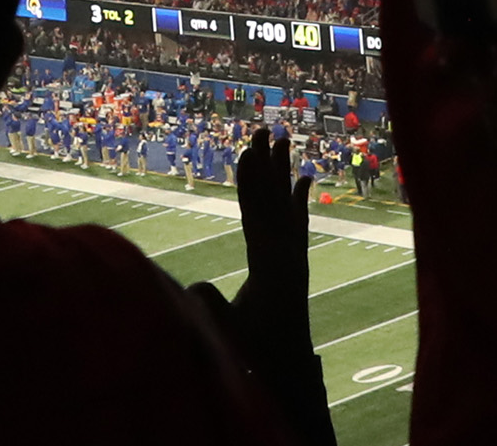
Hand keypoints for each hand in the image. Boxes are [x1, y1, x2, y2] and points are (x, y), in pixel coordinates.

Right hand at [222, 126, 334, 445]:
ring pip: (287, 206)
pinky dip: (298, 200)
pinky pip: (297, 223)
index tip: (247, 152)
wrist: (289, 367)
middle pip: (275, 200)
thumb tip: (193, 287)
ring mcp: (293, 257)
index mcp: (270, 267)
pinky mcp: (294, 261)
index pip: (257, 215)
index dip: (250, 184)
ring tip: (284, 140)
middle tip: (266, 129)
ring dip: (282, 173)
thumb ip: (213, 309)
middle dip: (268, 164)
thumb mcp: (231, 333)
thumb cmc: (256, 351)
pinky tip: (304, 179)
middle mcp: (286, 255)